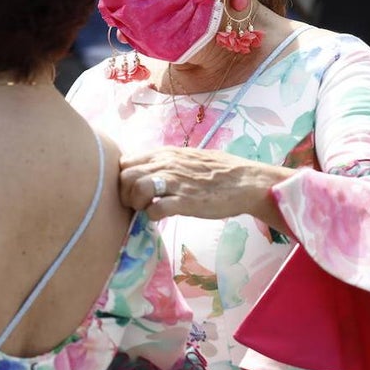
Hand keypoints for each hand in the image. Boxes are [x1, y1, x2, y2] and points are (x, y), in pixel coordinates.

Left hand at [119, 146, 292, 229]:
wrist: (245, 181)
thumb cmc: (218, 171)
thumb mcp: (186, 158)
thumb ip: (165, 162)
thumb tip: (146, 171)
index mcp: (165, 153)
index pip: (125, 162)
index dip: (123, 178)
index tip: (132, 189)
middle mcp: (166, 164)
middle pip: (125, 176)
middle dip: (125, 193)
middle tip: (137, 203)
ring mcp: (175, 182)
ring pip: (137, 189)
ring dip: (137, 204)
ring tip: (148, 209)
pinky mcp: (185, 202)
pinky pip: (155, 210)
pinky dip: (153, 216)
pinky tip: (161, 216)